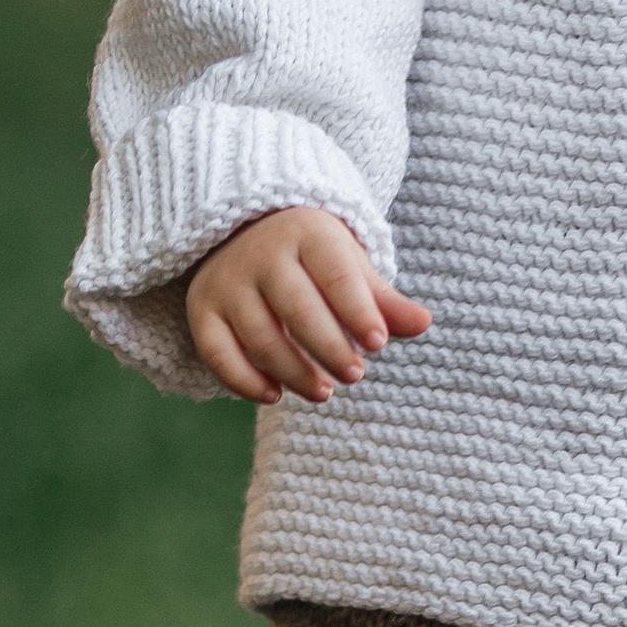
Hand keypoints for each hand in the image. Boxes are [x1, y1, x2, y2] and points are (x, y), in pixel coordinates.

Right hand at [184, 206, 429, 407]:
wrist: (245, 231)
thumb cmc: (313, 257)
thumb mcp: (350, 265)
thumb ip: (383, 299)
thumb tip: (423, 323)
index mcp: (307, 234)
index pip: (335, 274)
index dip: (358, 311)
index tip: (379, 343)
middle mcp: (261, 254)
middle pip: (297, 308)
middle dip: (329, 346)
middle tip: (356, 375)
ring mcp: (227, 282)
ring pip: (260, 336)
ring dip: (294, 371)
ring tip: (324, 392)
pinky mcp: (202, 310)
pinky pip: (218, 352)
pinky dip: (244, 381)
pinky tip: (275, 395)